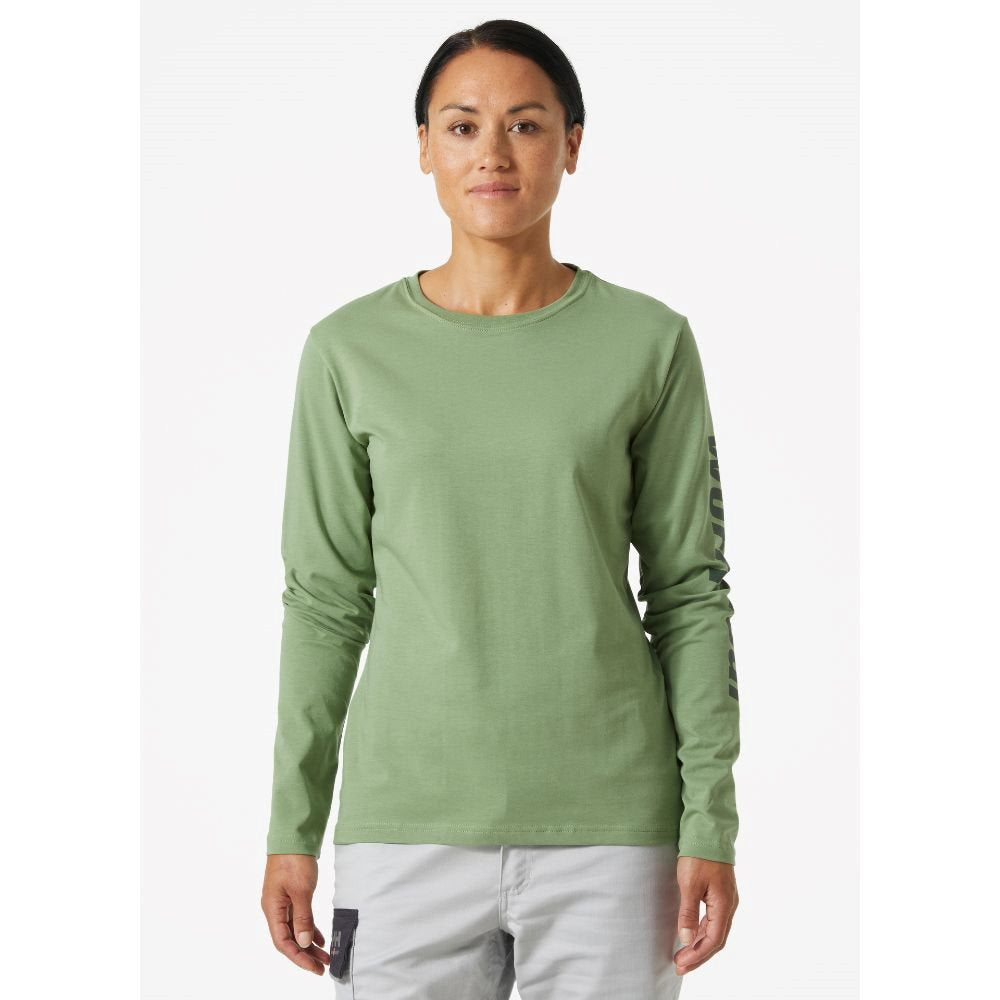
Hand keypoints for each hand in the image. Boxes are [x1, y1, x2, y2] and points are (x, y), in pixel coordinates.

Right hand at [261, 853, 327, 974]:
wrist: (294, 836)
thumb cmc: (294, 860)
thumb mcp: (301, 890)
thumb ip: (303, 917)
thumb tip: (304, 943)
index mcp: (272, 909)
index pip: (283, 942)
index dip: (298, 957)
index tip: (314, 968)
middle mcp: (274, 908)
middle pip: (289, 939)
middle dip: (305, 954)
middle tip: (323, 966)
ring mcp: (282, 902)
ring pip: (295, 930)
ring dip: (308, 943)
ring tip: (325, 955)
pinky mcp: (291, 895)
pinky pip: (299, 918)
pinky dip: (309, 928)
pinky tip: (319, 938)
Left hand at [672, 855, 738, 974]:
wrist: (708, 831)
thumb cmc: (699, 855)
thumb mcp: (689, 883)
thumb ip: (688, 912)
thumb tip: (686, 940)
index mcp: (724, 905)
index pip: (713, 940)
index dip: (697, 955)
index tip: (681, 964)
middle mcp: (729, 905)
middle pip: (716, 939)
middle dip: (698, 955)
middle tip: (680, 966)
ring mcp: (726, 899)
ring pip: (715, 930)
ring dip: (699, 944)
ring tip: (682, 955)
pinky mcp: (720, 894)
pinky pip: (713, 920)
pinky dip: (702, 931)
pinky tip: (691, 935)